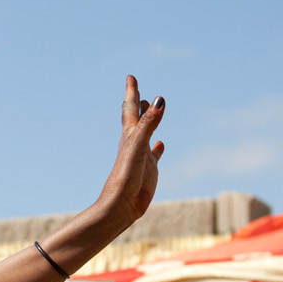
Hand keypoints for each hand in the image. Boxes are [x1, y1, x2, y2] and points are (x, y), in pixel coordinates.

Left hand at [97, 76, 165, 228]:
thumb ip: (148, 123)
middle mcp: (134, 142)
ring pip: (146, 132)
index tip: (130, 77)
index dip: (132, 92)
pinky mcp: (150, 169)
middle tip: (136, 88)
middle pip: (136, 117)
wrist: (122, 204)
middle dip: (137, 101)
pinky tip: (161, 144)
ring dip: (148, 119)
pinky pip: (155, 154)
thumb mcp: (138, 145)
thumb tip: (158, 100)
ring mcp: (142, 155)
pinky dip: (158, 146)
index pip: (131, 108)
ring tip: (150, 108)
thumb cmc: (126, 176)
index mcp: (129, 135)